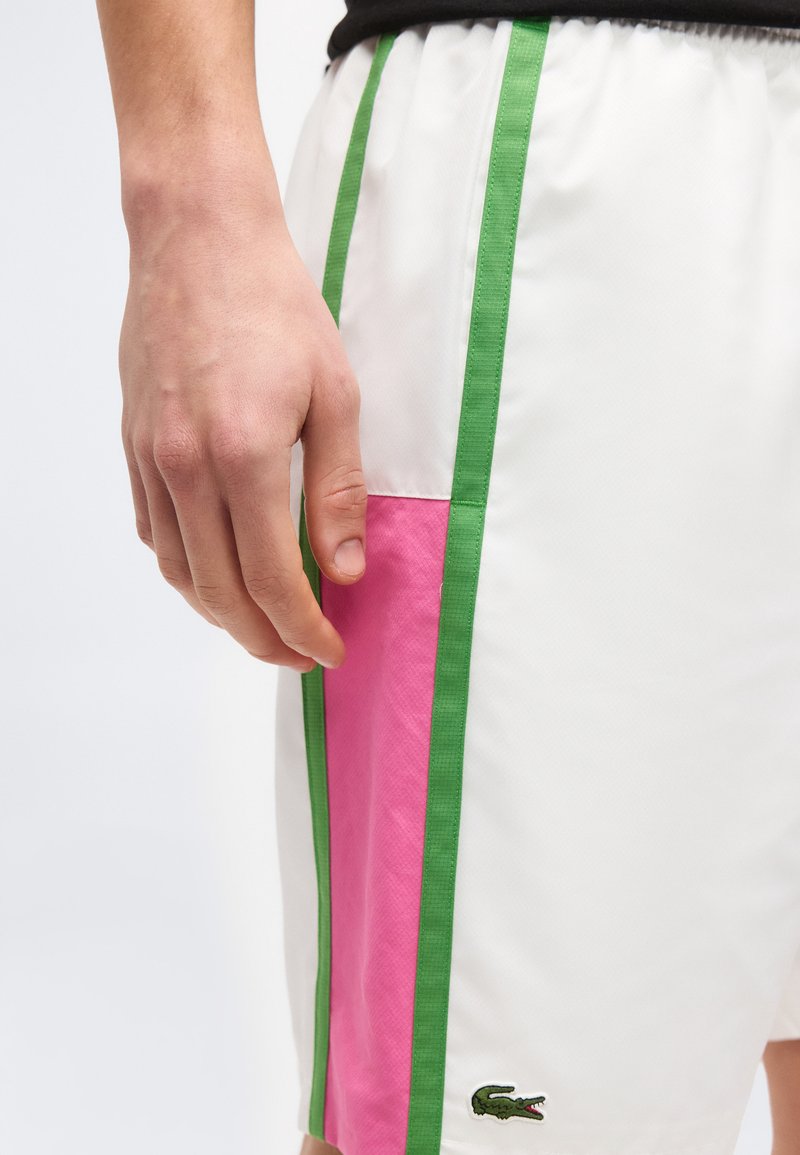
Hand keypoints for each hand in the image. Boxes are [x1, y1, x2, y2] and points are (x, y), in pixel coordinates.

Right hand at [119, 178, 365, 671]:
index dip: (304, 628)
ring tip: (262, 625)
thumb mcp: (334, 393)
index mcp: (244, 456)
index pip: (273, 579)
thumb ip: (337, 489)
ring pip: (180, 571)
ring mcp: (151, 458)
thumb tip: (343, 567)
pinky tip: (217, 571)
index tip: (330, 649)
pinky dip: (187, 569)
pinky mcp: (134, 445)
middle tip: (300, 654)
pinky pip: (154, 532)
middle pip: (221, 592)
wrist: (197, 238)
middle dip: (265, 638)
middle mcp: (186, 467)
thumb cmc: (274, 304)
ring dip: (222, 613)